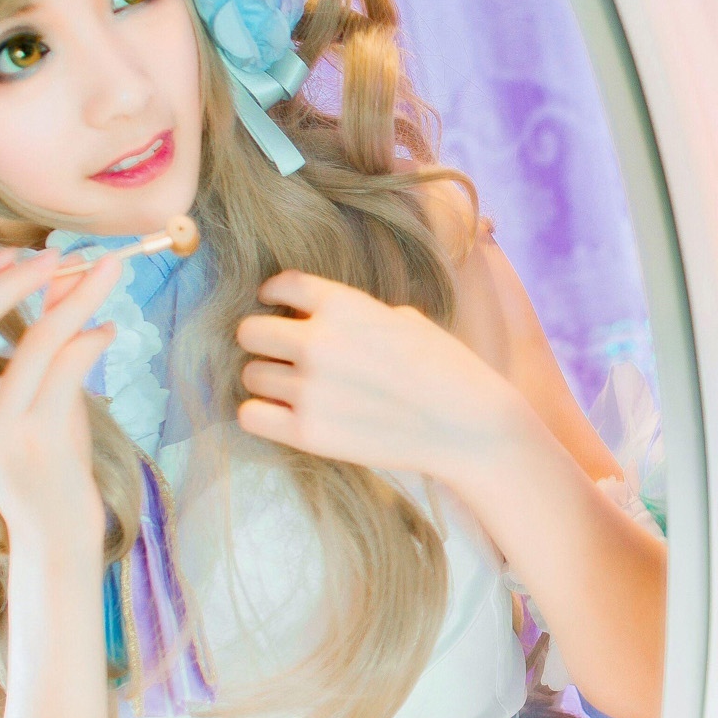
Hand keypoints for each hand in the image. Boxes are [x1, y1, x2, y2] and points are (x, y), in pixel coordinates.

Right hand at [0, 248, 124, 544]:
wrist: (52, 526)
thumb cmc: (39, 453)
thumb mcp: (23, 391)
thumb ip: (33, 333)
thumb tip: (59, 267)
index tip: (12, 252)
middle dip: (12, 275)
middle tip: (57, 256)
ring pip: (34, 337)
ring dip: (76, 293)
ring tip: (106, 270)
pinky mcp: (37, 437)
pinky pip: (69, 365)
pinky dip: (94, 336)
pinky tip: (109, 330)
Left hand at [235, 271, 526, 479]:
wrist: (467, 424)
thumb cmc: (445, 367)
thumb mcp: (403, 318)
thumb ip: (352, 314)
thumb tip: (316, 319)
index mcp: (342, 303)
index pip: (280, 285)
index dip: (276, 297)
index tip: (282, 309)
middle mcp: (317, 341)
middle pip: (249, 332)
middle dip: (265, 342)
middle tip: (285, 356)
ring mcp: (308, 389)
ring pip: (250, 376)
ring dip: (268, 380)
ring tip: (296, 390)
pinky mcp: (306, 433)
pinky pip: (249, 416)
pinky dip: (261, 414)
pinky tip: (285, 415)